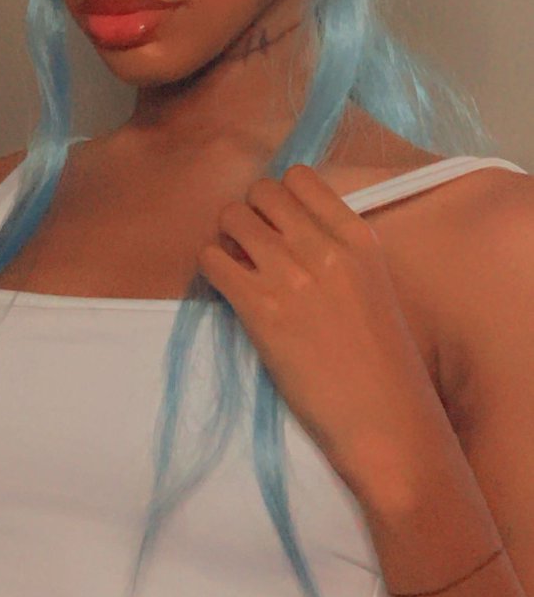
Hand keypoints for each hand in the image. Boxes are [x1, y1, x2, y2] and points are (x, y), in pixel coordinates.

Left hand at [197, 165, 441, 500]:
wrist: (384, 418)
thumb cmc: (380, 361)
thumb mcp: (371, 286)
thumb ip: (334, 252)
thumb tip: (281, 230)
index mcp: (357, 237)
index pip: (301, 178)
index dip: (279, 198)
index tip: (278, 225)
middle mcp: (323, 247)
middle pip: (261, 191)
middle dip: (250, 213)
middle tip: (254, 248)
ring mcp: (291, 275)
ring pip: (231, 217)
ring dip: (227, 238)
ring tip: (239, 268)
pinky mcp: (260, 309)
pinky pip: (212, 259)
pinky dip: (212, 268)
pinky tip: (228, 290)